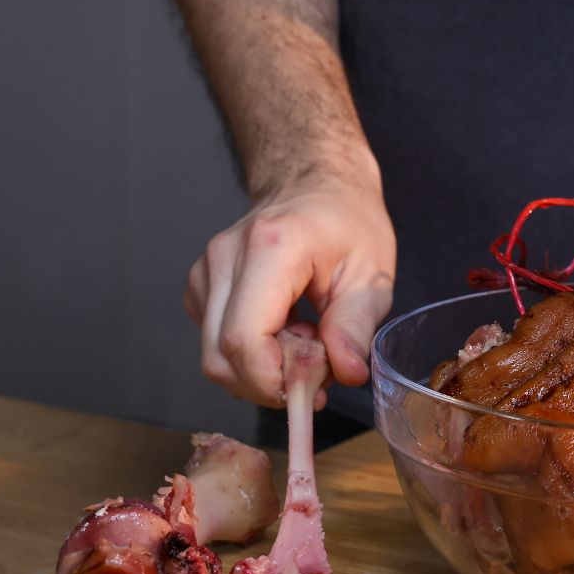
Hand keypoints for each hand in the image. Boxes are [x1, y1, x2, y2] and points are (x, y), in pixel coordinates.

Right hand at [185, 172, 395, 407]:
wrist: (317, 184)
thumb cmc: (348, 224)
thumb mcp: (372, 276)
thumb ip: (356, 327)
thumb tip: (345, 372)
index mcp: (272, 248)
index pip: (244, 339)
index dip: (272, 381)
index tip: (311, 389)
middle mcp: (226, 256)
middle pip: (221, 356)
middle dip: (269, 382)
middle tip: (318, 369)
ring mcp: (206, 269)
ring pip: (215, 355)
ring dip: (262, 368)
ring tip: (305, 339)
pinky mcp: (201, 284)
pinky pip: (216, 341)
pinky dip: (251, 353)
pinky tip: (285, 329)